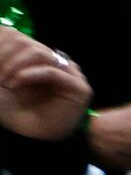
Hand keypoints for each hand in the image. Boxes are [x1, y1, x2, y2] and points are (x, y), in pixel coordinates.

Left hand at [0, 27, 88, 141]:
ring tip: (5, 81)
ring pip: (41, 54)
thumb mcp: (2, 81)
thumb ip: (4, 62)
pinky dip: (31, 75)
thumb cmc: (16, 112)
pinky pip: (53, 71)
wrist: (32, 140)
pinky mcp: (79, 88)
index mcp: (39, 59)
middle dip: (5, 56)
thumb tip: (3, 34)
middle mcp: (56, 62)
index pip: (20, 38)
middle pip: (28, 44)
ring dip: (17, 65)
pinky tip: (17, 83)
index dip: (2, 45)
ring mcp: (70, 74)